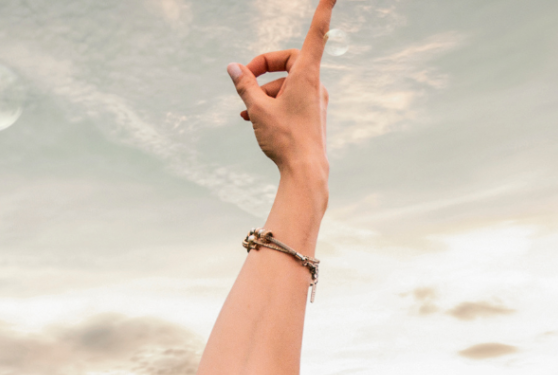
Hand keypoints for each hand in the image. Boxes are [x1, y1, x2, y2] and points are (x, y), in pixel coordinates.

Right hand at [227, 0, 333, 183]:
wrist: (306, 175)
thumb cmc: (285, 140)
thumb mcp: (258, 109)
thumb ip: (244, 85)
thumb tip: (233, 67)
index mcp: (307, 75)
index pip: (317, 34)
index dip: (323, 11)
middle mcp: (315, 85)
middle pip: (288, 62)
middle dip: (263, 69)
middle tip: (244, 79)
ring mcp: (315, 102)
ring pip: (286, 85)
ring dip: (263, 92)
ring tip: (245, 109)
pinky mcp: (313, 117)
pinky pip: (290, 101)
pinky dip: (273, 103)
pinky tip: (253, 117)